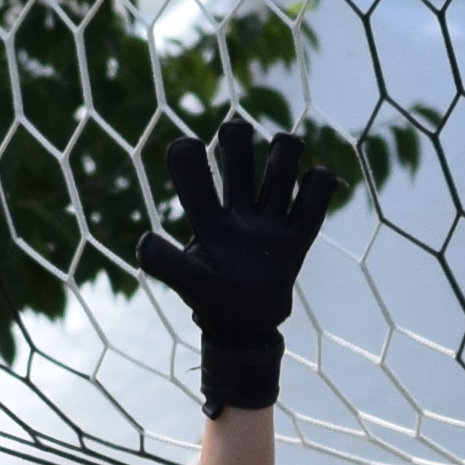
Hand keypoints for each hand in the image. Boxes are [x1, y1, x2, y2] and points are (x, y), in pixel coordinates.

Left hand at [119, 118, 345, 413]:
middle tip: (234, 149)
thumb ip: (166, 264)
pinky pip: (316, 193)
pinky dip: (320, 180)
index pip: (191, 166)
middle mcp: (238, 207)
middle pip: (239, 148)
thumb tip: (144, 240)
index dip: (188, 153)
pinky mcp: (299, 233)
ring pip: (282, 158)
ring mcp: (270, 217)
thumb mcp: (189, 282)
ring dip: (284, 151)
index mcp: (207, 215)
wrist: (247, 326)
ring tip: (279, 169)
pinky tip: (312, 185)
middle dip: (237, 137)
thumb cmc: (213, 300)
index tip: (188, 151)